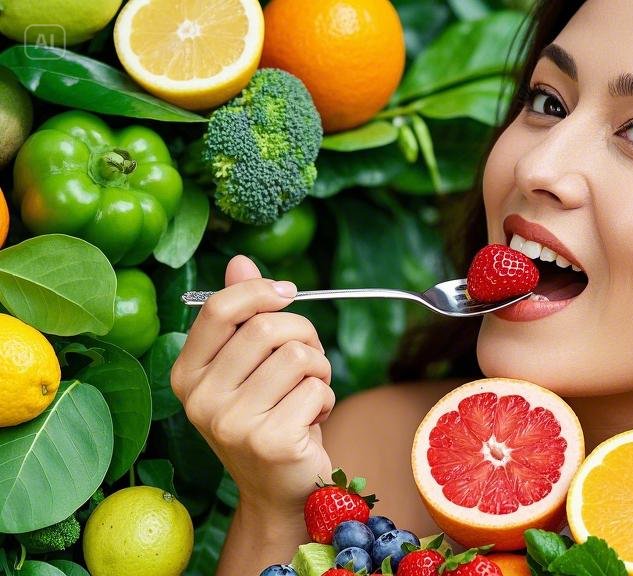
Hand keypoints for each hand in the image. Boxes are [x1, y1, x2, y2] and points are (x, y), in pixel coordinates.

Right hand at [171, 255, 334, 514]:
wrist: (280, 489)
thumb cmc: (267, 416)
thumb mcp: (247, 367)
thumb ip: (242, 316)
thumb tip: (239, 261)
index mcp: (187, 375)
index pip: (220, 308)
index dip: (260, 290)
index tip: (288, 293)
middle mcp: (201, 400)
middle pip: (268, 328)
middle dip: (303, 335)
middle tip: (309, 359)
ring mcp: (233, 424)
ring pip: (298, 356)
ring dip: (319, 369)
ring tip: (310, 391)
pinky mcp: (270, 441)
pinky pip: (316, 389)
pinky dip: (325, 397)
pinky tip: (313, 418)